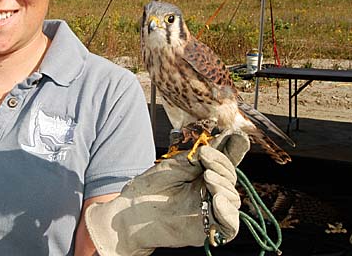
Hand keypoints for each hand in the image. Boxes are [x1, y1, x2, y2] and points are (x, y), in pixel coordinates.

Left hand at [84, 129, 249, 255]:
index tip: (237, 137)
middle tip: (205, 158)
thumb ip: (200, 158)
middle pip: (230, 179)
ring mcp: (209, 211)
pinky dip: (227, 212)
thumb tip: (223, 140)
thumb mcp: (175, 165)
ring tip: (208, 178)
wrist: (131, 211)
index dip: (233, 150)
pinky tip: (216, 200)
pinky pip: (229, 226)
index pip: (224, 163)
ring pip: (233, 199)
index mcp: (202, 175)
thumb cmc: (148, 188)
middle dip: (222, 165)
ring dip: (224, 185)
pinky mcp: (207, 231)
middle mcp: (209, 192)